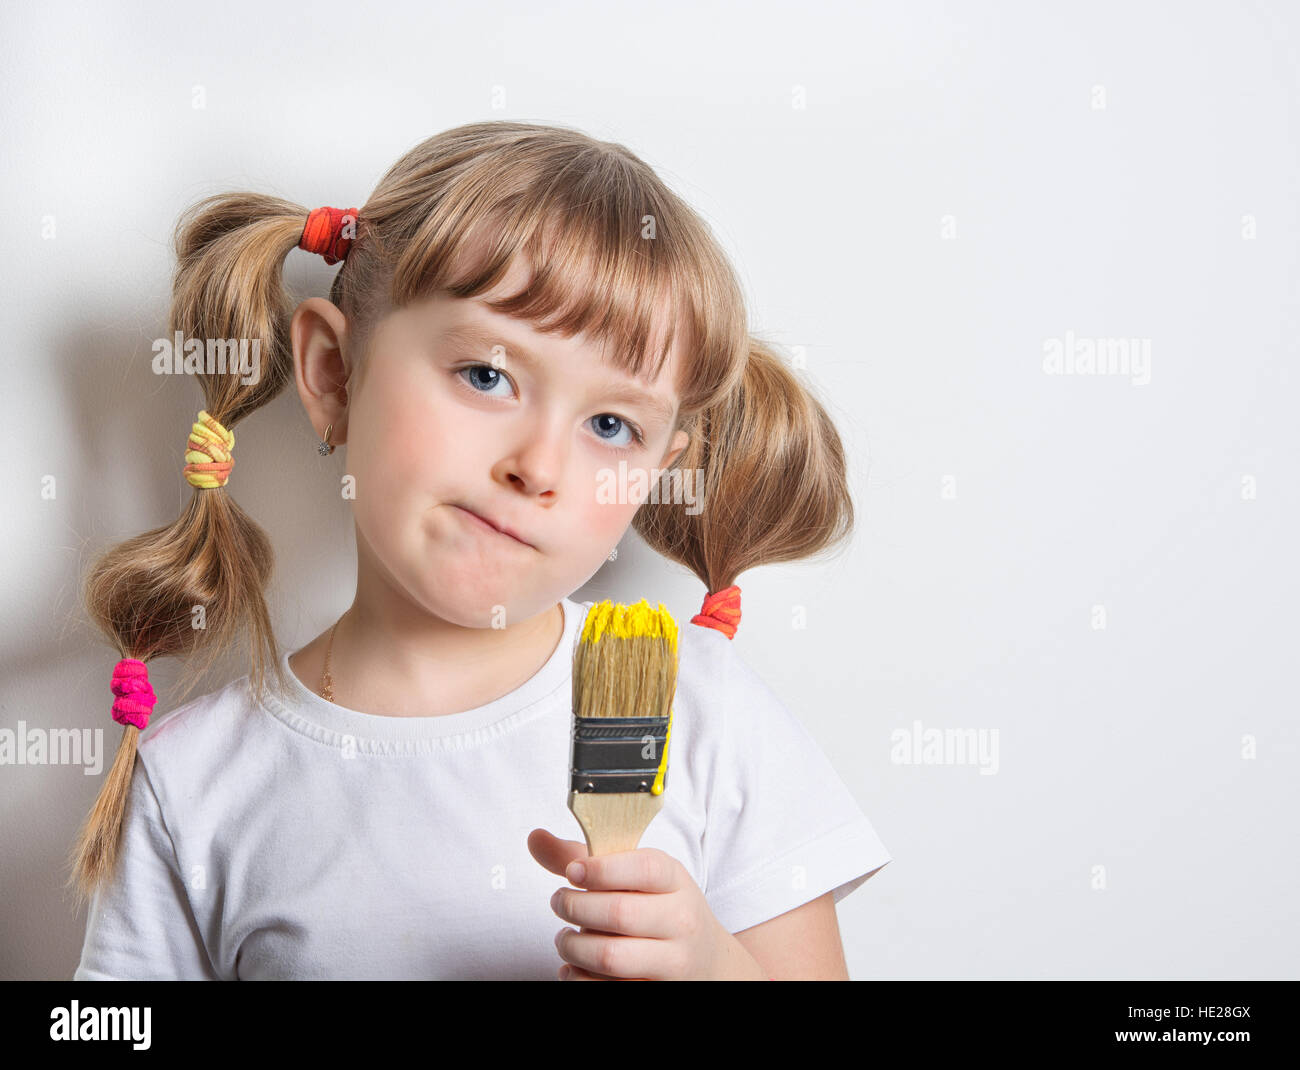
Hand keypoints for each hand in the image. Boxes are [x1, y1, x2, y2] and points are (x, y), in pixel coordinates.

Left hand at [527, 828, 762, 979]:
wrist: (708, 961)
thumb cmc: (662, 910)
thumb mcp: (637, 877)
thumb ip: (585, 858)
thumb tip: (535, 838)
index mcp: (675, 881)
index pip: (643, 868)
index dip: (600, 869)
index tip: (573, 873)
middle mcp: (681, 920)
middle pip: (619, 913)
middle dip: (574, 907)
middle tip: (559, 902)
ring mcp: (673, 961)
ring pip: (610, 956)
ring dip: (573, 947)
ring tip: (566, 938)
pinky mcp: (658, 990)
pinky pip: (607, 989)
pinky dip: (579, 978)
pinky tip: (575, 967)